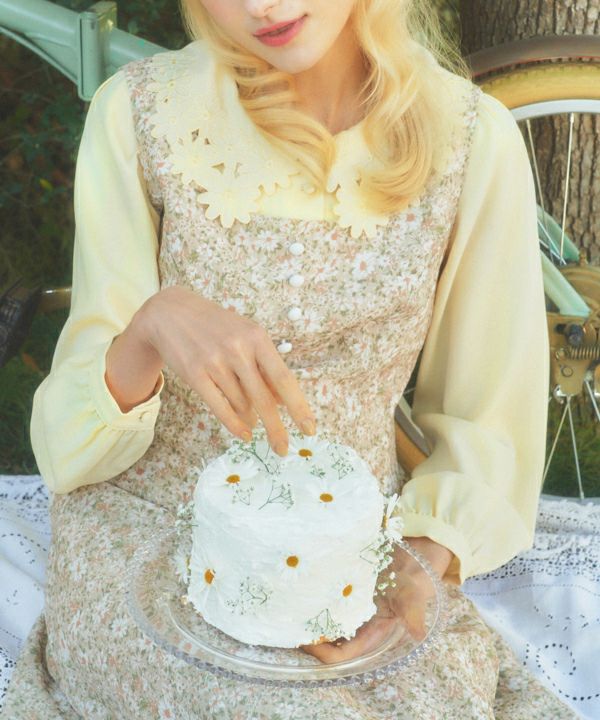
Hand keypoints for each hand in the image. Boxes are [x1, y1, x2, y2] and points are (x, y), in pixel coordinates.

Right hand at [136, 285, 316, 454]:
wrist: (171, 314)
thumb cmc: (217, 328)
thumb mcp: (246, 337)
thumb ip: (265, 367)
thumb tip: (284, 402)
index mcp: (257, 337)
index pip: (284, 379)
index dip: (298, 407)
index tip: (309, 428)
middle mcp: (238, 349)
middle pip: (264, 399)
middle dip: (276, 429)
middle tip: (284, 449)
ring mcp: (215, 362)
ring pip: (242, 404)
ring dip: (251, 419)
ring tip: (252, 422)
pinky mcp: (195, 374)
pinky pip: (220, 407)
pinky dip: (234, 424)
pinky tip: (245, 433)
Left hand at [299, 537, 452, 663]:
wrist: (415, 552)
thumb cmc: (415, 577)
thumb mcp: (414, 593)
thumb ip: (413, 610)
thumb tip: (418, 632)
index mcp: (372, 633)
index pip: (344, 654)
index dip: (323, 653)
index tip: (304, 641)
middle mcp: (357, 622)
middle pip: (327, 639)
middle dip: (307, 636)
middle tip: (286, 623)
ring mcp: (349, 604)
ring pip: (323, 618)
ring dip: (307, 616)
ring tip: (287, 605)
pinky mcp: (343, 586)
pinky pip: (323, 596)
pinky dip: (312, 594)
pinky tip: (299, 583)